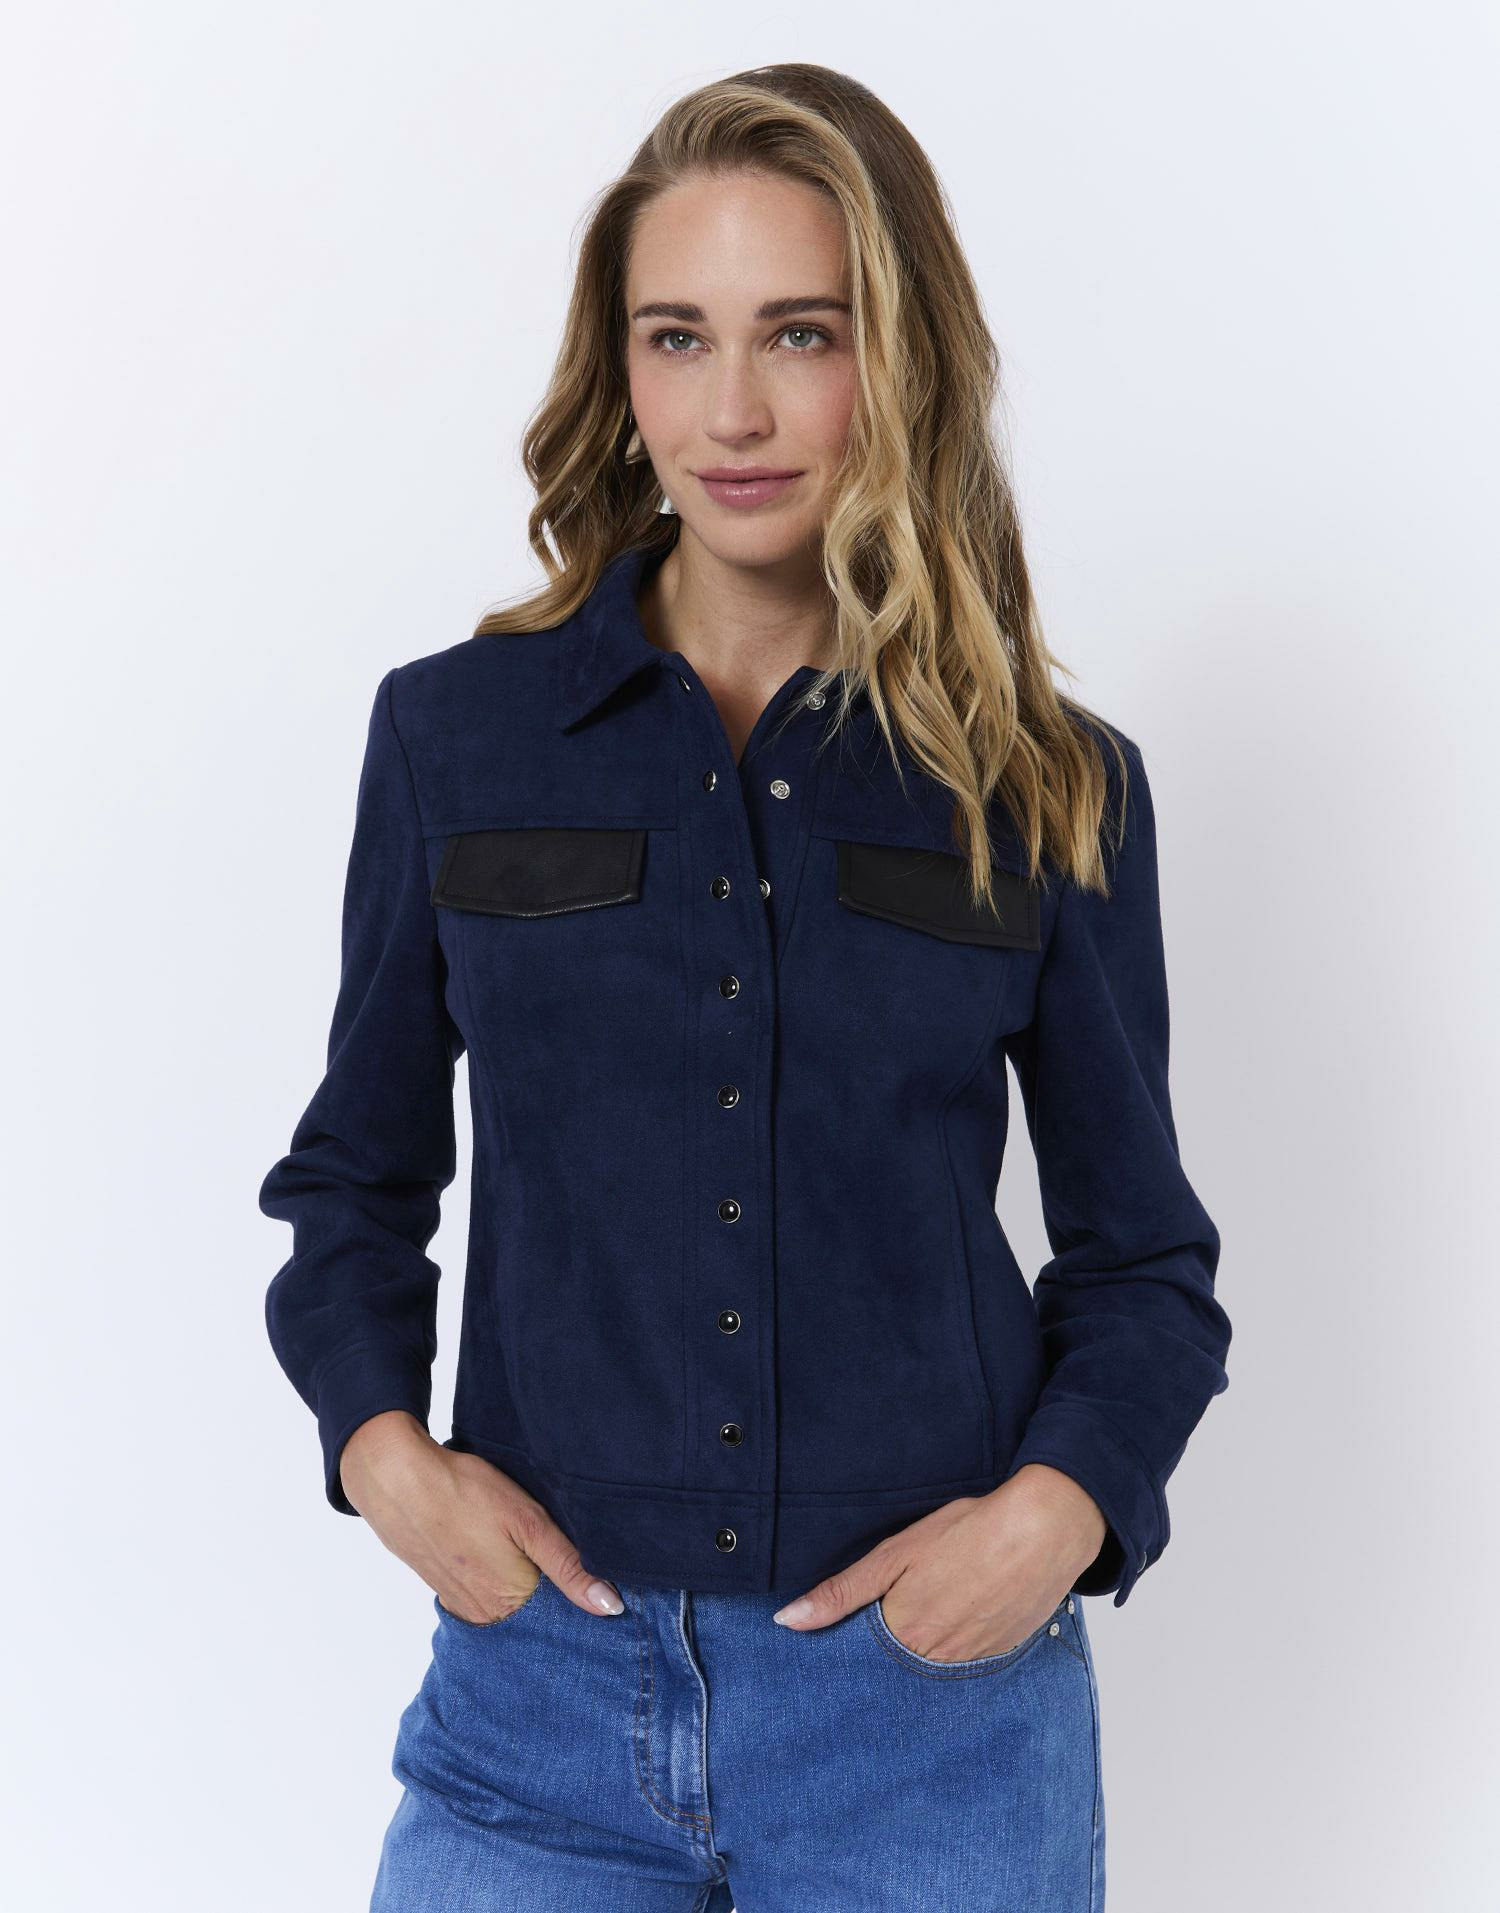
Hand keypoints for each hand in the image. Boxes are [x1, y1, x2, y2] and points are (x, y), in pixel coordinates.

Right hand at [338, 1411, 625, 1621]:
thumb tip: (610, 1607)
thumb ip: (569, 1566)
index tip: (601, 1584)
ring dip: (527, 1589)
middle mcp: (485, 1614)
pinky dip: (499, 1581)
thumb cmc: (464, 1492)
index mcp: (510, 1603)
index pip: (562, 1619)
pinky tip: (501, 1555)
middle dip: (555, 1597)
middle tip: (564, 1560)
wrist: (396, 1479)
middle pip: (535, 1616)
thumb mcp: (528, 1521)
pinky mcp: (445, 1588)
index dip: (582, 1599)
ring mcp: (461, 1603)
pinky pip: (484, 1596)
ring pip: (510, 1606)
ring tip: (532, 1555)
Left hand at [769, 1464, 1106, 1659]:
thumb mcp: (896, 1553)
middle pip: (895, 1673)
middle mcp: (937, 1660)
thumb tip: (788, 1621)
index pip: (860, 1664)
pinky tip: (956, 1625)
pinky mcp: (1001, 1656)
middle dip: (881, 1663)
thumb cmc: (969, 1531)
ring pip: (930, 1672)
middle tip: (876, 1639)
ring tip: (919, 1627)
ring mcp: (972, 1662)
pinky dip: (953, 1653)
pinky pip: (965, 1667)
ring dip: (917, 1660)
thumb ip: (842, 1592)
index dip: (845, 1657)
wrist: (1046, 1529)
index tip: (828, 1659)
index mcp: (904, 1634)